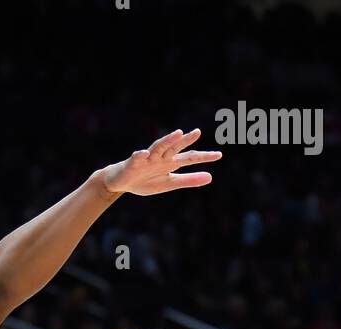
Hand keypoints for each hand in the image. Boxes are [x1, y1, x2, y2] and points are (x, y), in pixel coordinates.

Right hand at [101, 129, 220, 196]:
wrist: (121, 182)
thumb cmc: (145, 181)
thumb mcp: (169, 183)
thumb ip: (189, 180)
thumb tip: (210, 177)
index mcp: (170, 163)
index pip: (189, 158)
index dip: (203, 157)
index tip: (218, 155)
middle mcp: (161, 157)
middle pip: (175, 147)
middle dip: (185, 140)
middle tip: (197, 133)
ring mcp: (147, 158)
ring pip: (159, 147)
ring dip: (168, 140)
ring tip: (177, 134)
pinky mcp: (133, 162)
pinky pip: (137, 157)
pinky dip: (140, 155)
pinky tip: (144, 154)